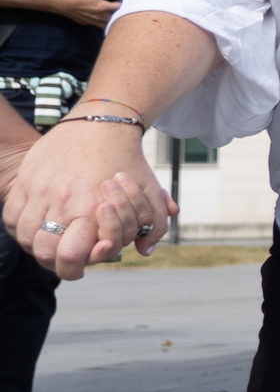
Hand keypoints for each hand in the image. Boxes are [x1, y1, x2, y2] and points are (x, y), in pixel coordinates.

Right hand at [4, 121, 174, 279]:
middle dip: (56, 260)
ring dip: (37, 244)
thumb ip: (154, 225)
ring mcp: (38, 191)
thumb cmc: (127, 160)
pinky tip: (38, 226)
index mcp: (90, 209)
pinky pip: (12, 217)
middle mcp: (61, 202)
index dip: (75, 267)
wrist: (100, 124)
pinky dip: (22, 227)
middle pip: (43, 252)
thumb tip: (143, 251)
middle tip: (66, 255)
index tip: (82, 264)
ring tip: (53, 240)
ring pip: (25, 236)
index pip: (70, 256)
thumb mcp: (150, 192)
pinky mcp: (24, 181)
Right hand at [49, 0, 120, 29]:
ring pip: (107, 23)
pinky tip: (100, 16)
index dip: (121, 2)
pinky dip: (102, 22)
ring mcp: (93, 22)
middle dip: (117, 12)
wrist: (62, 3)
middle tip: (116, 5)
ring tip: (109, 11)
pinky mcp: (87, 23)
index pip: (119, 7)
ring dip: (110, 18)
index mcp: (103, 8)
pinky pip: (99, 25)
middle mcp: (100, 17)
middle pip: (114, 17)